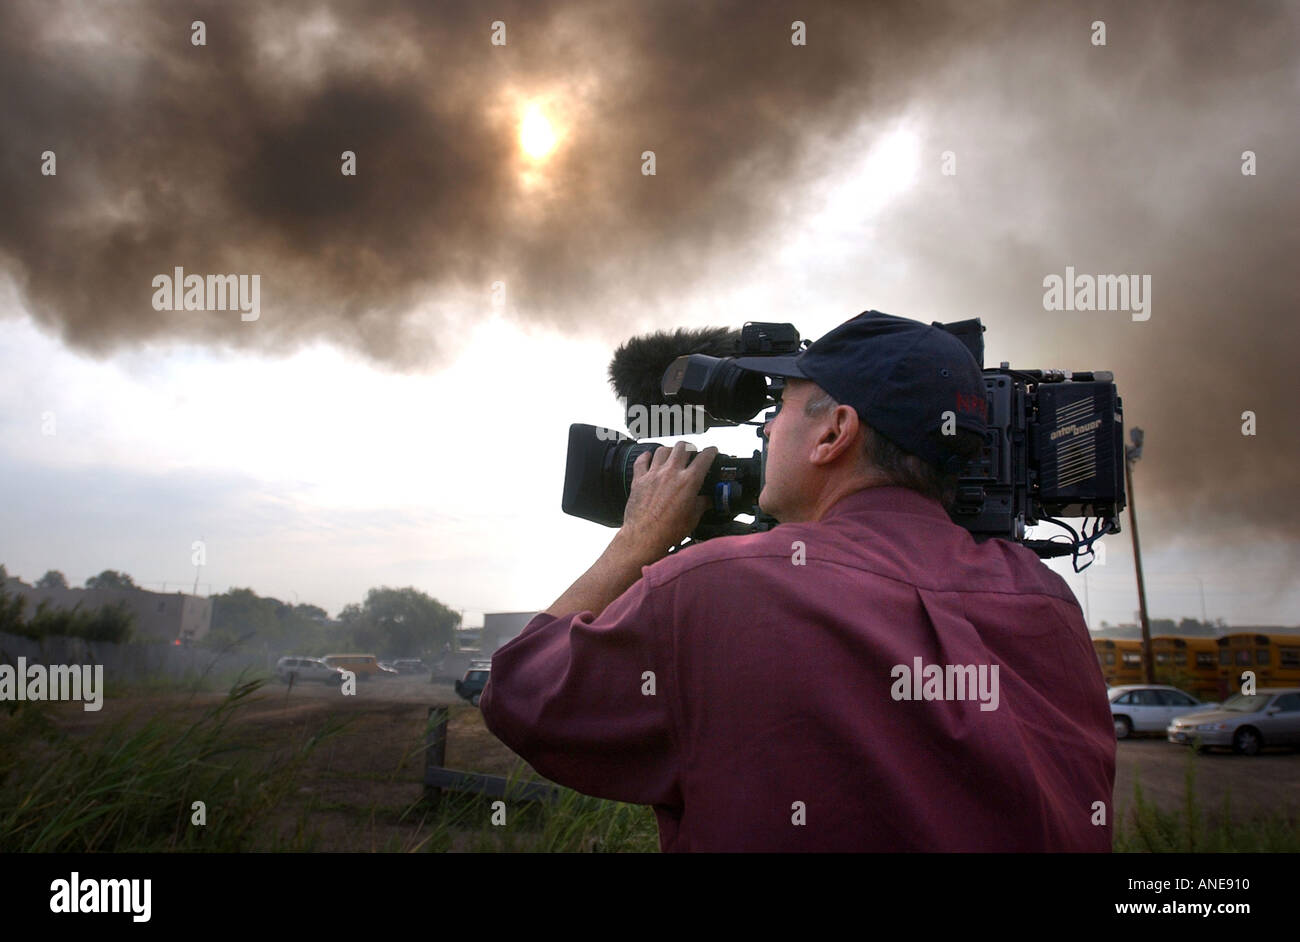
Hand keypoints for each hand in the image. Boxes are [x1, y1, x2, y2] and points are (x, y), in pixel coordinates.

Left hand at [618, 441, 717, 561]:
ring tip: (672, 455)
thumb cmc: (668, 530)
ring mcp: (654, 474)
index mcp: (689, 481)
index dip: (711, 451)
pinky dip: (646, 456)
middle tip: (692, 453)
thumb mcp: (693, 518)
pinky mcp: (639, 480)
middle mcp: (671, 473)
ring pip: (662, 450)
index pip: (704, 457)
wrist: (644, 537)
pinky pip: (641, 460)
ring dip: (670, 450)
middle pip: (682, 447)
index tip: (712, 451)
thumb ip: (702, 504)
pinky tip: (649, 457)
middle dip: (690, 448)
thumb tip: (707, 500)